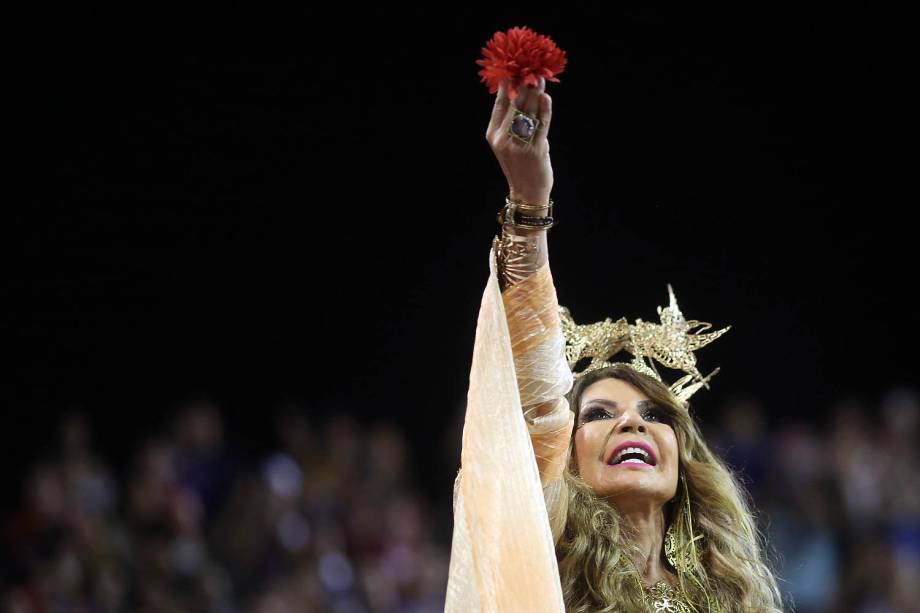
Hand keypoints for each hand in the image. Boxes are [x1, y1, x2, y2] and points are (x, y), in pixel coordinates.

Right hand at [486, 76, 553, 203]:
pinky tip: (546, 98)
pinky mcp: (535, 149)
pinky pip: (541, 124)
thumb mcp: (506, 143)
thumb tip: (518, 92)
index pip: (500, 104)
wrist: (527, 191)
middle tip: (532, 70)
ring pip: (528, 112)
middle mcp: (503, 138)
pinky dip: (545, 110)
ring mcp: (519, 144)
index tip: (515, 69)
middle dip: (524, 85)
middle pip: (515, 105)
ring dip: (536, 93)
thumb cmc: (520, 165)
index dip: (508, 85)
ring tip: (541, 79)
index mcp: (493, 135)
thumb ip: (510, 121)